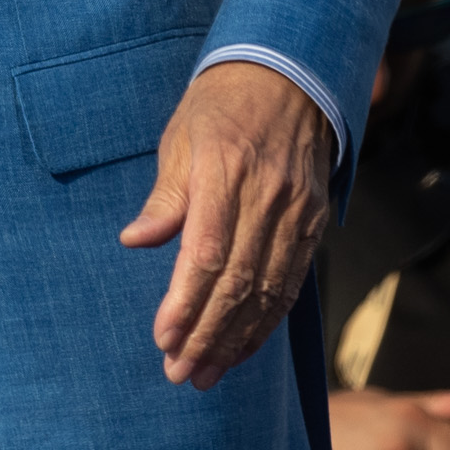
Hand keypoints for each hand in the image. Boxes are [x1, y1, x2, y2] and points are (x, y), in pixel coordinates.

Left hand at [119, 60, 333, 389]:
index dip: (186, 304)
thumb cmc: (220, 108)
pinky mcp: (316, 223)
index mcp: (225, 176)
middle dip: (208, 336)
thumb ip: (164, 197)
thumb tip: (134, 241)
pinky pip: (292, 283)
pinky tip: (245, 346)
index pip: (206, 256)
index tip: (163, 339)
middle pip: (238, 285)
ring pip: (270, 293)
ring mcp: (298, 214)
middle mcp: (267, 200)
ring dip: (238, 341)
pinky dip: (269, 321)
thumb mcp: (180, 139)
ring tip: (208, 373)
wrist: (289, 76)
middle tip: (181, 373)